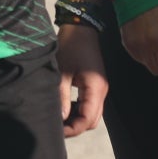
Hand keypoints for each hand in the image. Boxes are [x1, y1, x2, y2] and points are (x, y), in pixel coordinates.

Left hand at [56, 23, 107, 137]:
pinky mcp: (95, 84)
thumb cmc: (70, 46)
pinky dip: (79, 110)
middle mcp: (101, 91)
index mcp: (95, 89)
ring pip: (92, 114)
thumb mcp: (62, 72)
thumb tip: (61, 118)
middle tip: (56, 125)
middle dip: (75, 127)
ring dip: (77, 119)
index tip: (57, 130)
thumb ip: (62, 96)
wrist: (81, 28)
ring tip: (59, 116)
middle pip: (92, 121)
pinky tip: (66, 105)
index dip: (73, 129)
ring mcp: (100, 88)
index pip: (87, 120)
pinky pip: (90, 104)